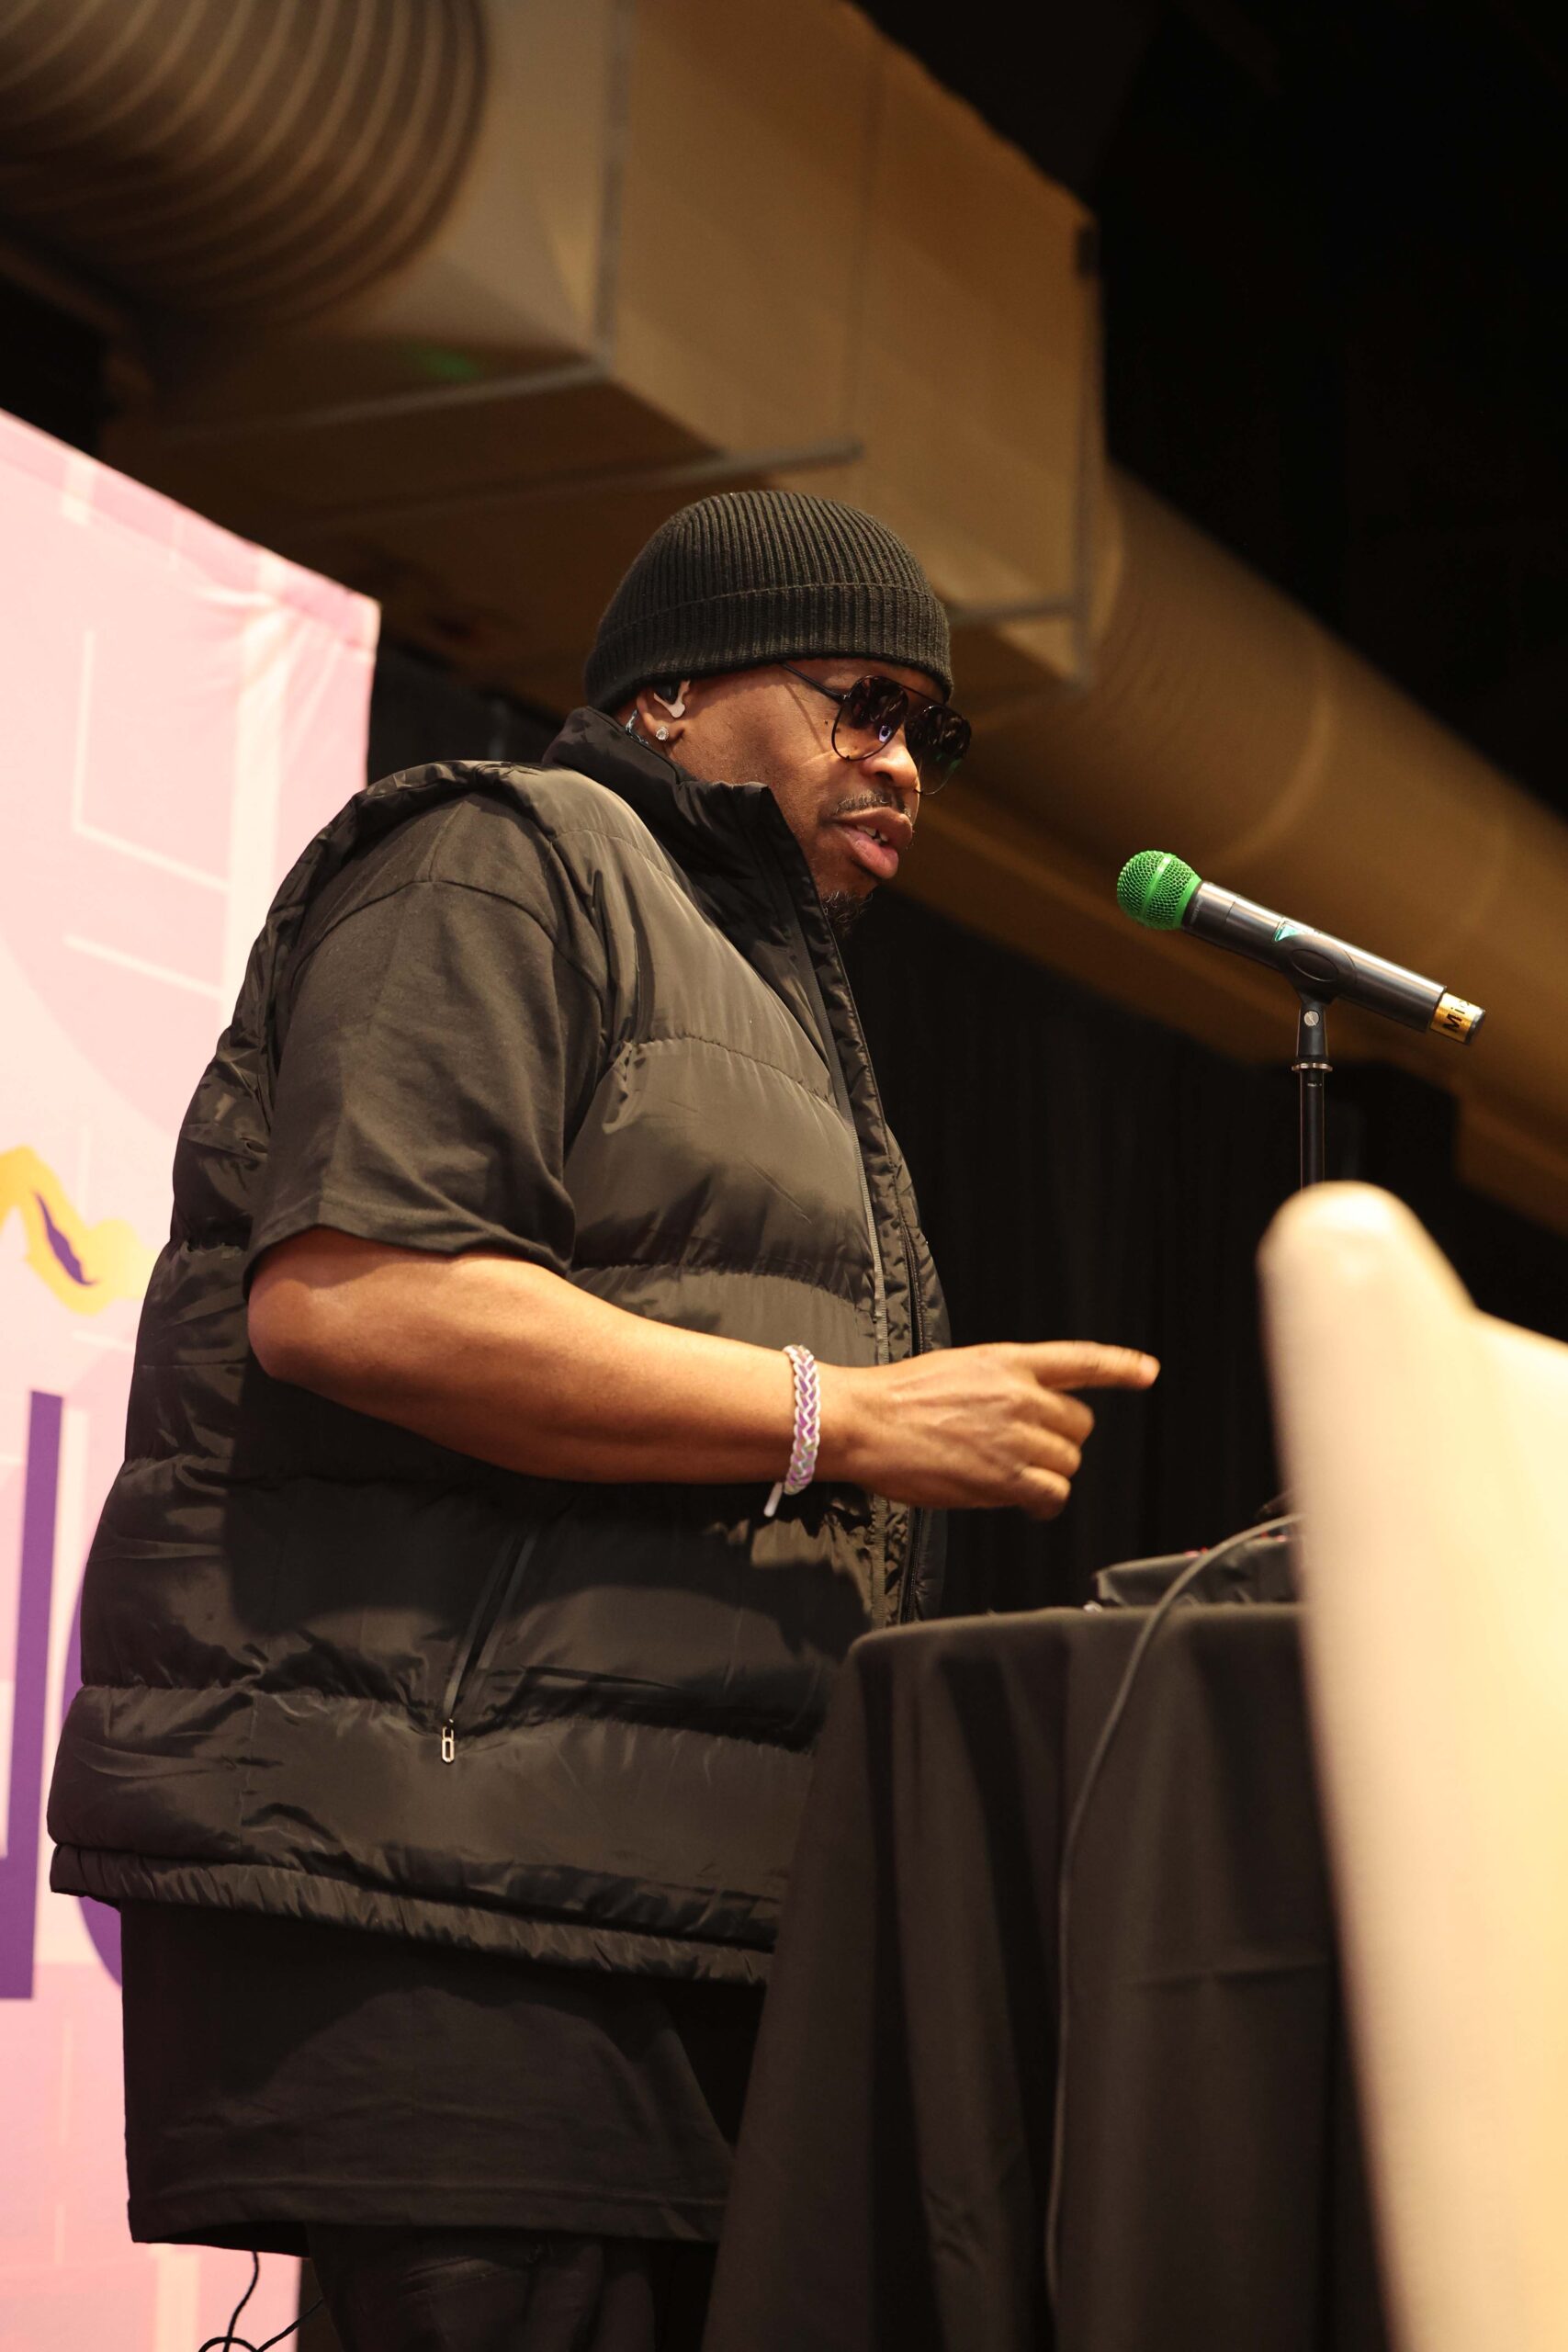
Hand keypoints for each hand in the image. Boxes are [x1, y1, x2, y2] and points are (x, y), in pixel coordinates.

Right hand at [819, 1342, 1159, 1518]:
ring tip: (1010, 1474)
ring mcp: (1017, 1437)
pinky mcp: (1007, 1478)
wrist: (865, 1422)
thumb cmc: (898, 1399)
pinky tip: (1026, 1503)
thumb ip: (1002, 1382)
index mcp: (1010, 1361)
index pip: (1081, 1360)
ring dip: (1046, 1472)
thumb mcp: (959, 1368)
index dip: (1121, 1367)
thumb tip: (1029, 1407)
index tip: (1147, 1372)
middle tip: (1022, 1449)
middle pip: (1079, 1425)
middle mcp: (1022, 1395)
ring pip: (1067, 1462)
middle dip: (1058, 1439)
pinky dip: (1043, 1502)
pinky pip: (1052, 1495)